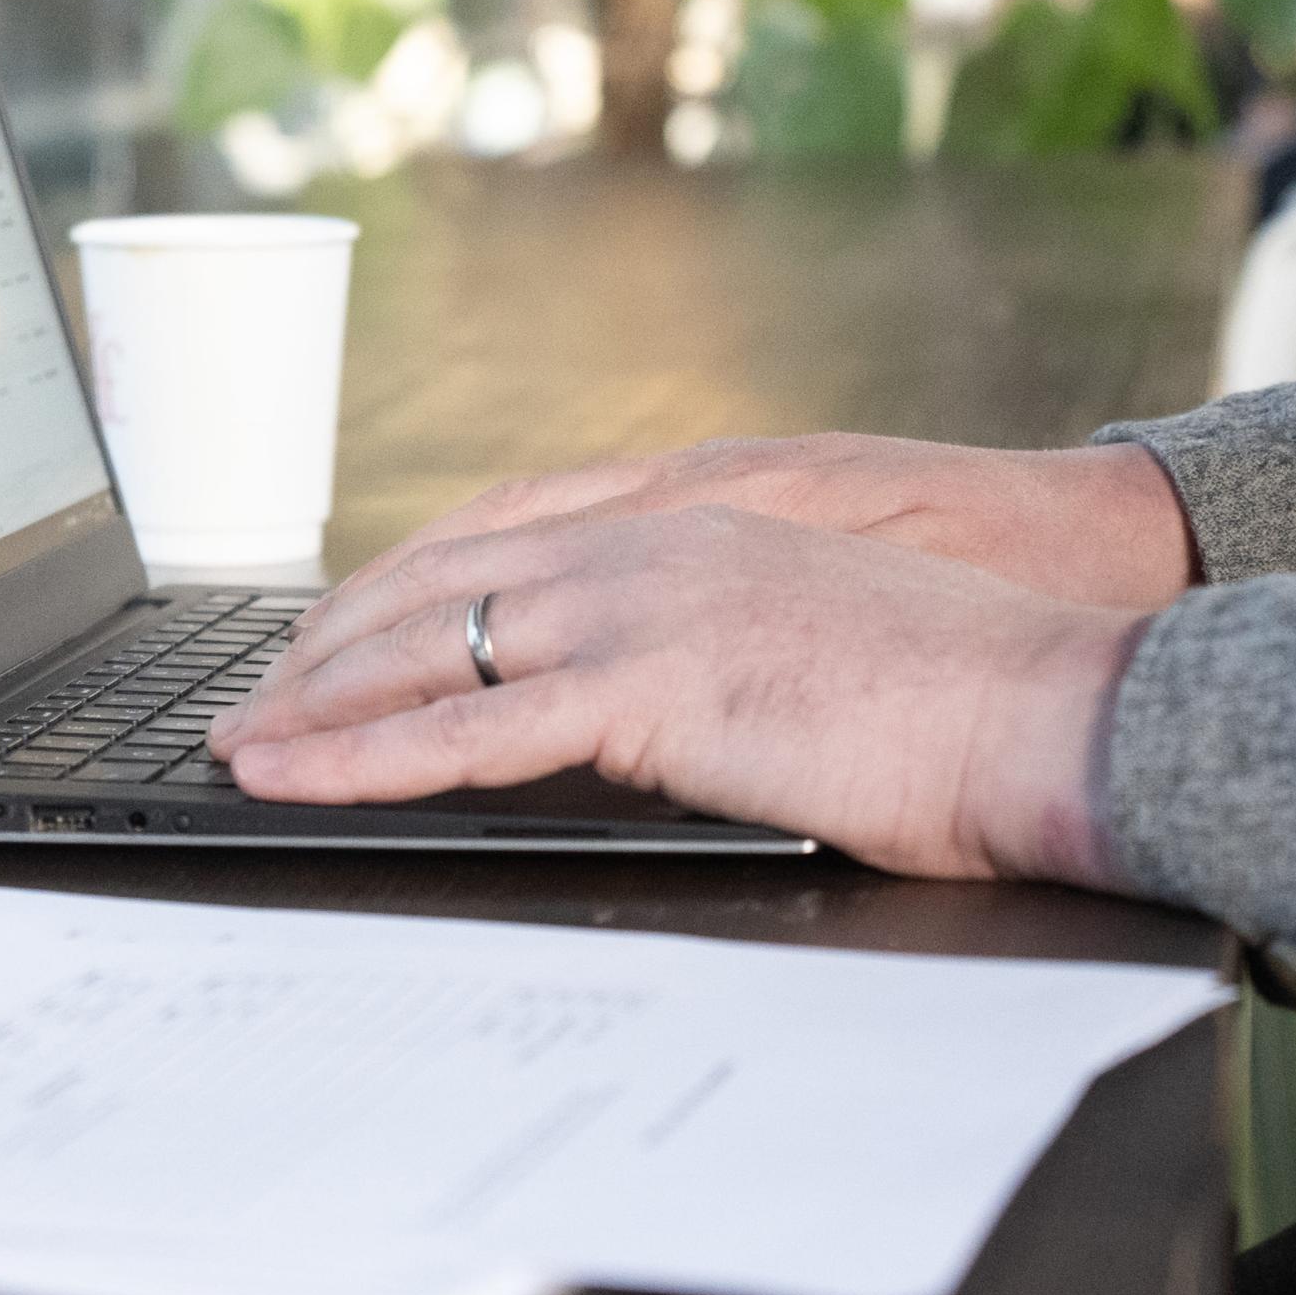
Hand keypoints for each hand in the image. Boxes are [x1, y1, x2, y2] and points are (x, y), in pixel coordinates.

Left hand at [209, 506, 1149, 885]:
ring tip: (237, 746)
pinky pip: (466, 731)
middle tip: (250, 699)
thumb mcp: (817, 637)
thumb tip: (674, 699)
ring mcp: (642, 606)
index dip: (393, 588)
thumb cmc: (967, 697)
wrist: (1059, 705)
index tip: (327, 635)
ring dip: (315, 702)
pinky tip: (297, 777)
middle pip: (433, 581)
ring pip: (425, 647)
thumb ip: (724, 642)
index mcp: (689, 517)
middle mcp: (647, 541)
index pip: (494, 538)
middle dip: (325, 645)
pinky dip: (363, 756)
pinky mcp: (649, 689)